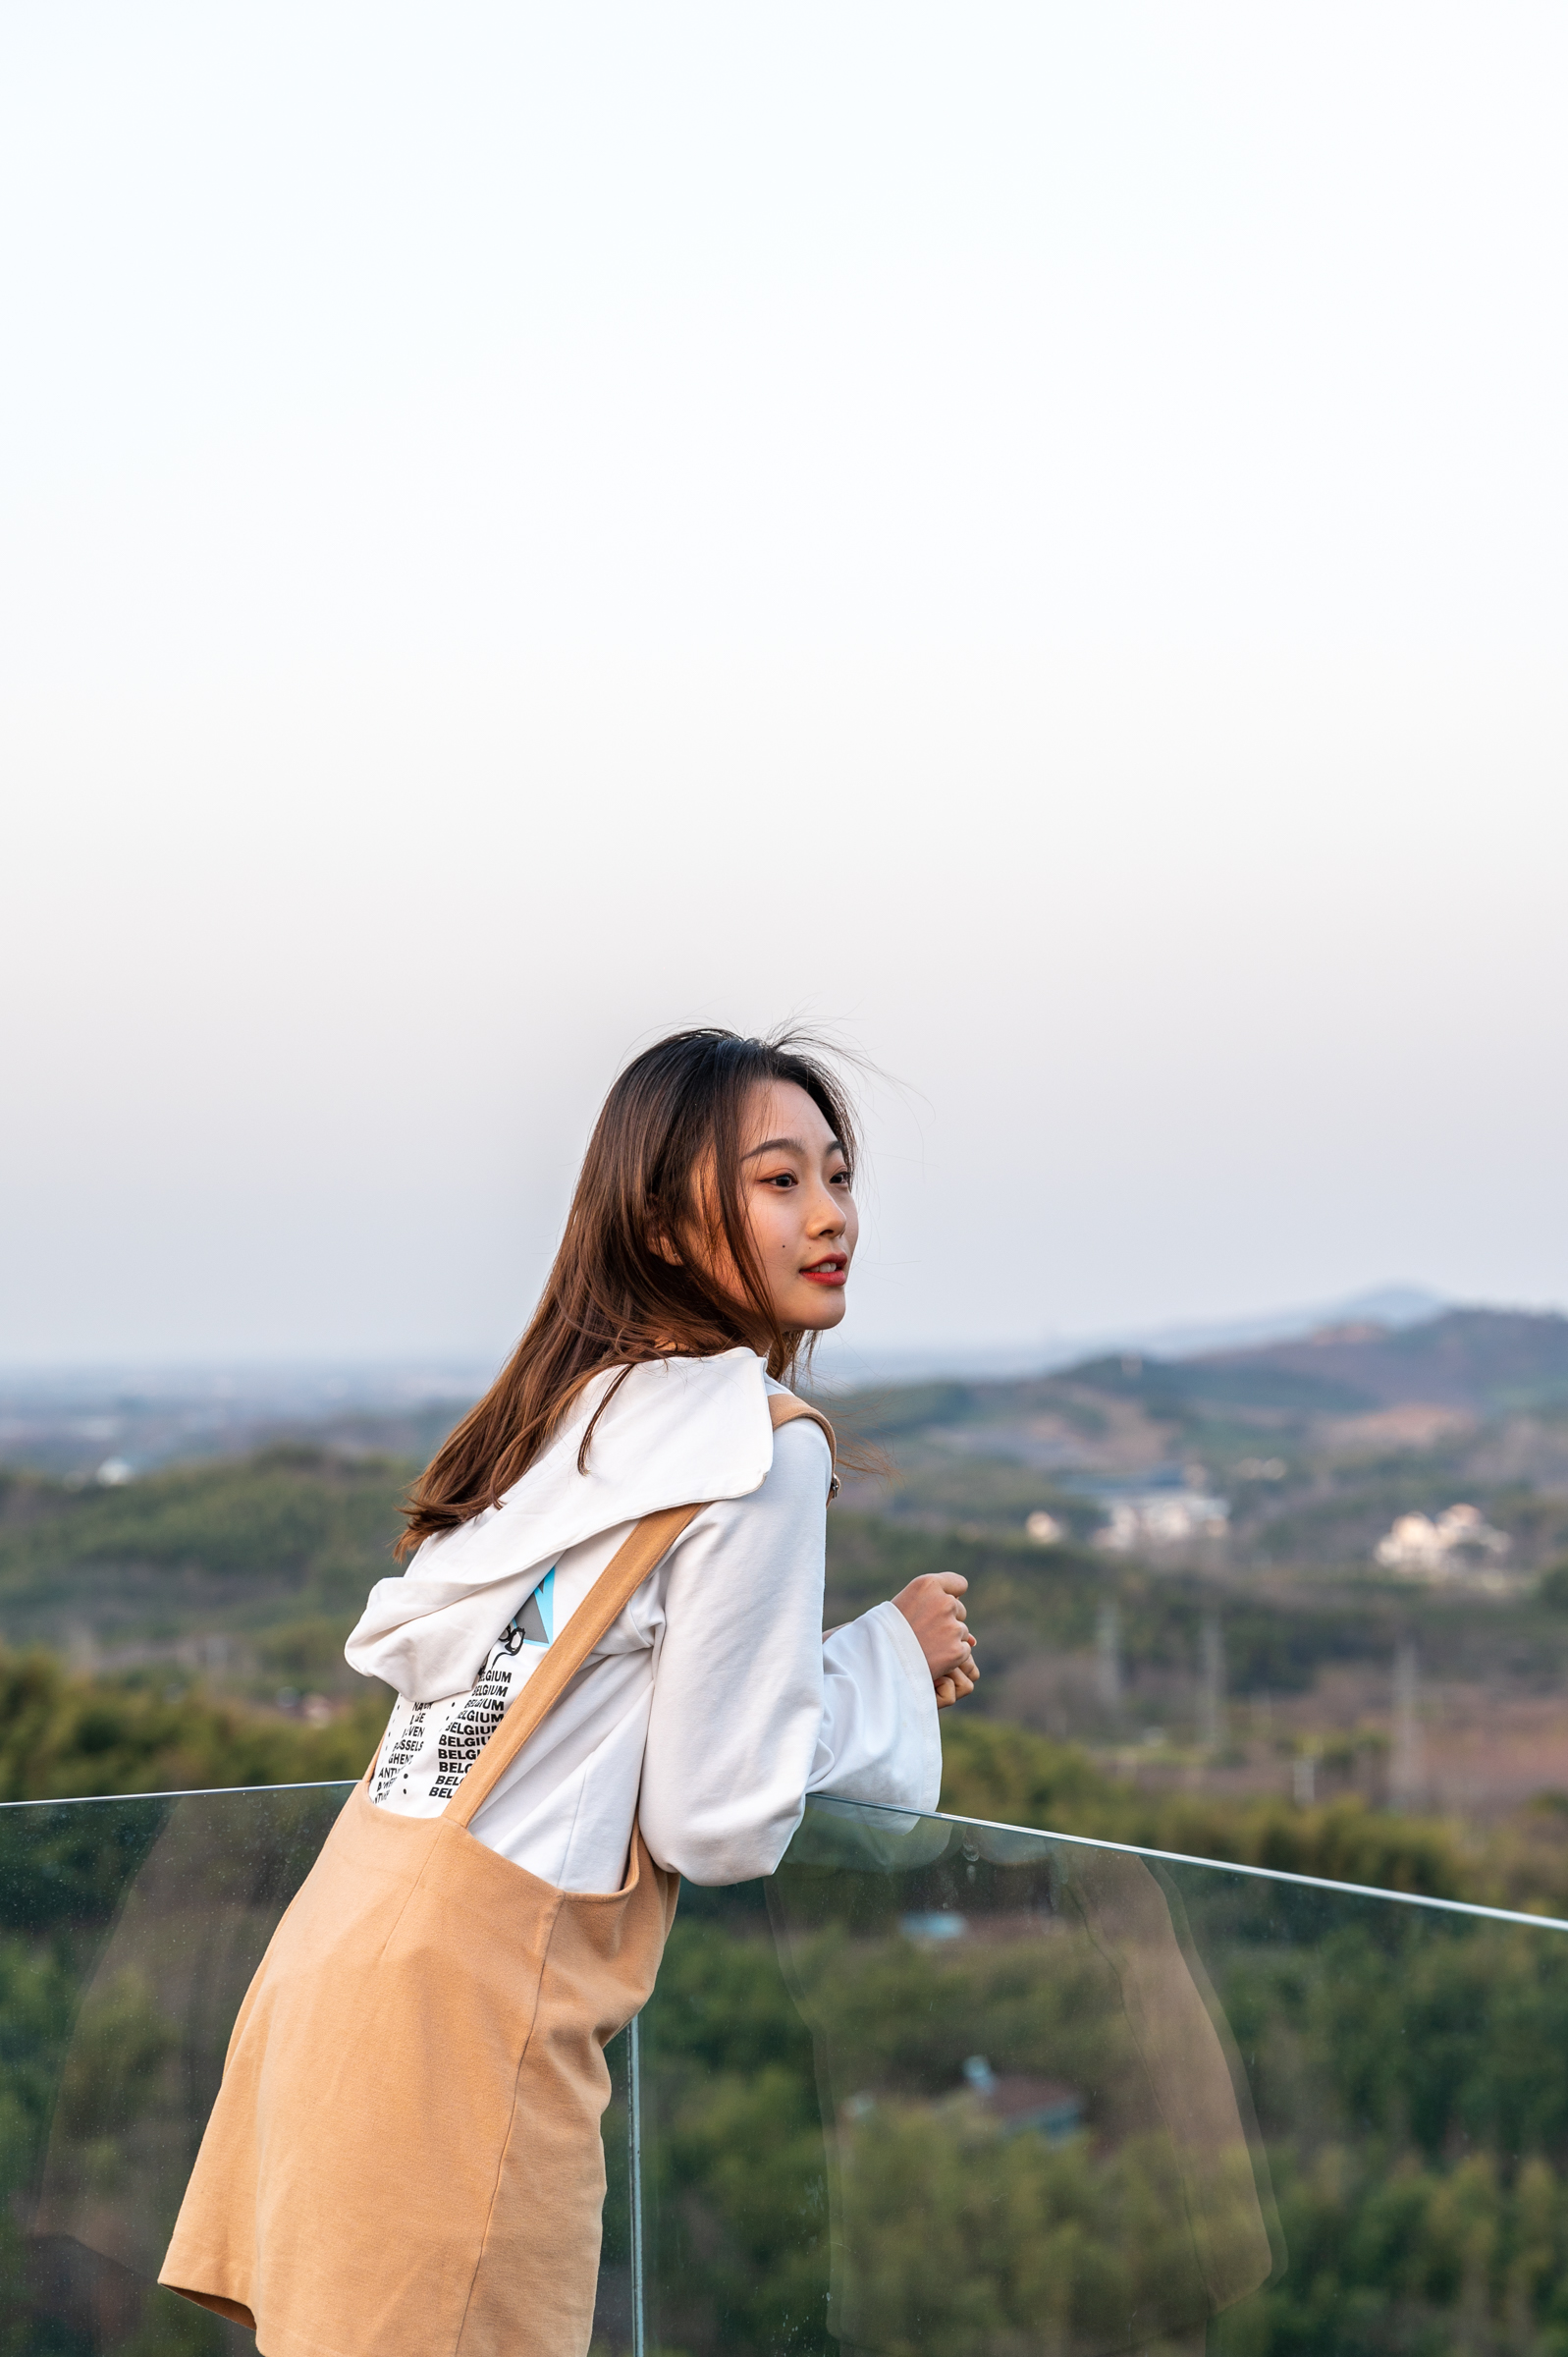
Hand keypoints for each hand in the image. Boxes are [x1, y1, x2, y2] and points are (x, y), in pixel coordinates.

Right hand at [892, 1572, 977, 1710]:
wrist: (879, 1661)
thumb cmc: (885, 1632)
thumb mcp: (903, 1606)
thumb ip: (933, 1605)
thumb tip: (968, 1628)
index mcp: (927, 1584)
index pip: (959, 1584)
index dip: (951, 1596)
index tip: (940, 1607)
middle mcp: (944, 1602)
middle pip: (959, 1610)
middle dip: (947, 1621)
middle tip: (923, 1634)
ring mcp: (952, 1626)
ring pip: (961, 1632)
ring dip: (948, 1640)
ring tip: (923, 1648)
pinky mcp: (957, 1650)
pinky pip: (964, 1651)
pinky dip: (952, 1657)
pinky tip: (933, 1659)